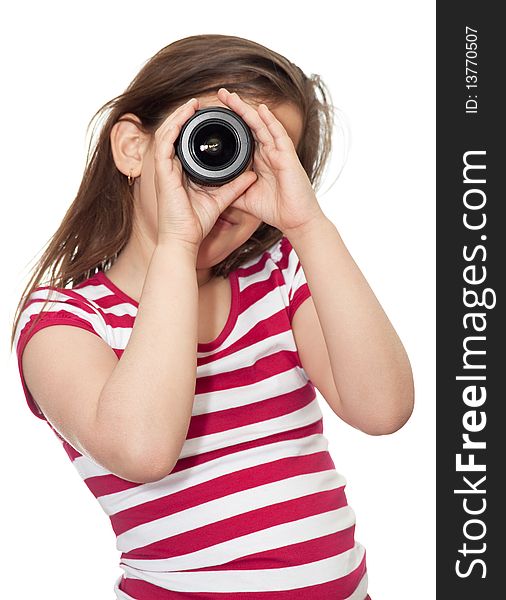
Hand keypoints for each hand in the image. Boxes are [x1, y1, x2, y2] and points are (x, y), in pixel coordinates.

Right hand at [153, 97, 257, 249]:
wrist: (184, 239)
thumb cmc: (196, 224)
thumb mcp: (221, 199)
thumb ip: (236, 186)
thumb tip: (252, 174)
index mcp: (180, 173)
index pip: (183, 143)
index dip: (192, 127)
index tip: (206, 116)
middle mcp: (169, 168)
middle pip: (174, 134)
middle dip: (184, 116)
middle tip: (199, 103)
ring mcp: (163, 169)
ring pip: (167, 133)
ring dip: (178, 116)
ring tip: (192, 104)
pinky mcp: (161, 173)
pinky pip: (164, 143)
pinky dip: (174, 127)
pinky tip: (184, 116)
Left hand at [216, 88, 325, 233]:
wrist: (296, 220)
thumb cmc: (276, 210)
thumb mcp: (245, 199)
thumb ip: (231, 190)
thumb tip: (211, 188)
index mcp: (259, 160)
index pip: (242, 136)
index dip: (230, 124)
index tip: (214, 114)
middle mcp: (268, 152)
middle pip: (250, 125)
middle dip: (236, 109)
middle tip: (220, 94)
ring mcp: (278, 153)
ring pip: (261, 125)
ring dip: (247, 110)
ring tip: (231, 96)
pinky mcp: (288, 157)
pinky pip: (278, 135)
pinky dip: (270, 121)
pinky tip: (261, 109)